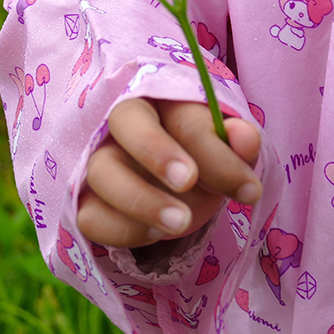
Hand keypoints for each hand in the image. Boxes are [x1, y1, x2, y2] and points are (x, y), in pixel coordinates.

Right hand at [77, 98, 261, 248]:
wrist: (174, 187)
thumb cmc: (203, 156)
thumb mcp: (227, 148)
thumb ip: (239, 142)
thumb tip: (246, 140)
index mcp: (165, 98)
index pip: (186, 118)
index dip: (217, 153)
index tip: (248, 189)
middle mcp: (124, 123)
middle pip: (127, 121)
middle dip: (157, 151)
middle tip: (188, 182)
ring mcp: (99, 160)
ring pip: (104, 172)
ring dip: (142, 201)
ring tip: (182, 223)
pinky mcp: (86, 201)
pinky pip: (91, 217)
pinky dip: (123, 230)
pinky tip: (155, 235)